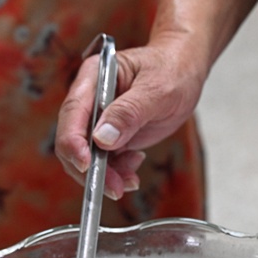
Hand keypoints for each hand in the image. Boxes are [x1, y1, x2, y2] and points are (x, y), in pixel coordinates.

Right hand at [56, 35, 205, 199]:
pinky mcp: (110, 137)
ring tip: (131, 180)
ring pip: (87, 157)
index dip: (73, 142)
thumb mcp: (157, 89)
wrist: (184, 72)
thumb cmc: (172, 70)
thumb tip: (101, 138)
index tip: (85, 165)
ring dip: (105, 176)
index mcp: (94, 77)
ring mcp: (98, 121)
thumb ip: (130, 112)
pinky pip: (104, 163)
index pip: (73, 112)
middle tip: (114, 187)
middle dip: (90, 168)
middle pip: (73, 140)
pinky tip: (134, 167)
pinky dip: (117, 173)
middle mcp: (90, 100)